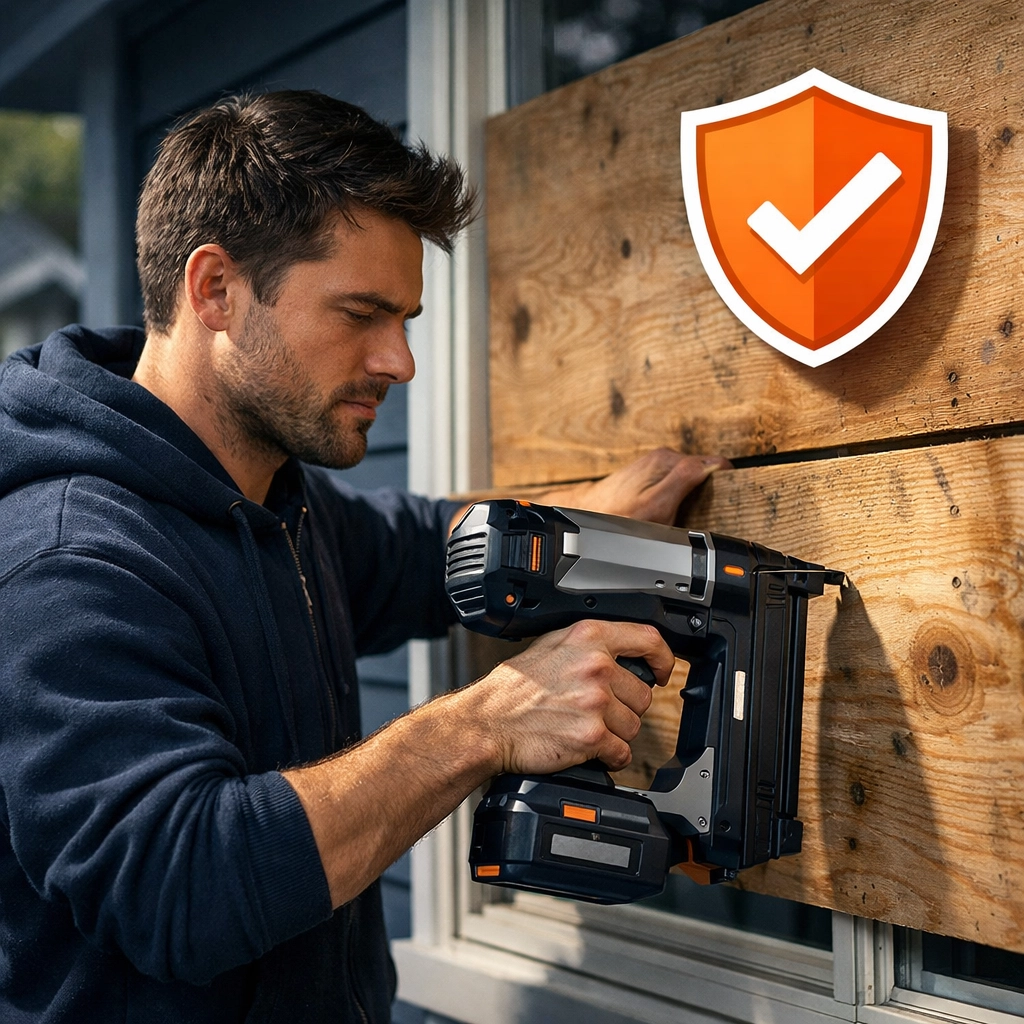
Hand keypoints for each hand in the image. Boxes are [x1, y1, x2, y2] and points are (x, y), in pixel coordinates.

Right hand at [470, 620, 673, 774]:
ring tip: (586, 728)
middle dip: (625, 708)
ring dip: (616, 734)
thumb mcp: (551, 645)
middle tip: (596, 711)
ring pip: (634, 726)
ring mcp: (595, 701)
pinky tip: (590, 749)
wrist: (488, 723)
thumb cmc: (513, 688)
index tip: (662, 670)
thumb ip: (588, 646)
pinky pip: (622, 752)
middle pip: (643, 694)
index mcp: (588, 638)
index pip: (647, 640)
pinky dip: (610, 757)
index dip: (662, 658)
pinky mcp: (592, 736)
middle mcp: (595, 666)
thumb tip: (621, 654)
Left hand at [542, 447, 729, 524]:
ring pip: (689, 480)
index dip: (726, 483)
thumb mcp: (657, 504)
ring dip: (692, 496)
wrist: (585, 520)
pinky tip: (670, 512)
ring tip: (685, 514)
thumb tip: (715, 464)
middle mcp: (662, 458)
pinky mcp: (648, 477)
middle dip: (708, 491)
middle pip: (703, 472)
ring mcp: (654, 467)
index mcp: (668, 460)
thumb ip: (685, 480)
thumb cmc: (616, 516)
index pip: (715, 463)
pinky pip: (675, 485)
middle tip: (704, 514)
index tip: (730, 500)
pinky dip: (678, 498)